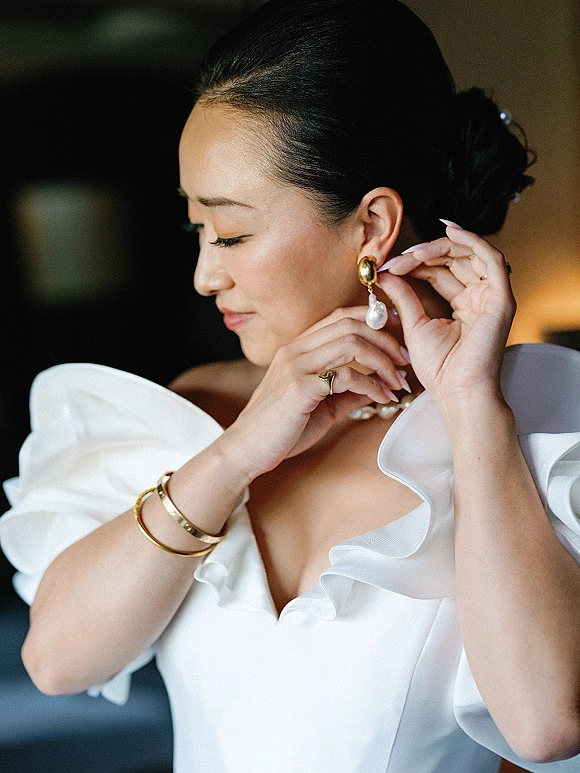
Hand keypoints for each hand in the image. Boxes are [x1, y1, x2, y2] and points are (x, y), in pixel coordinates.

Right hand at [223, 307, 409, 481]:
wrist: (246, 451)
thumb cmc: (281, 430)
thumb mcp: (320, 407)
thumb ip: (346, 393)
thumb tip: (377, 387)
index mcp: (298, 348)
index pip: (340, 317)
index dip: (373, 320)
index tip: (398, 335)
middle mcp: (296, 350)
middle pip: (350, 324)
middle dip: (386, 339)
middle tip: (405, 360)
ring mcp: (296, 367)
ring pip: (351, 343)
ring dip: (383, 361)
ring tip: (398, 381)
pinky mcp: (299, 388)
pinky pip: (346, 376)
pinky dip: (372, 386)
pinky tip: (382, 398)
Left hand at [376, 225, 515, 409]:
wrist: (458, 393)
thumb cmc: (439, 369)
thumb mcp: (414, 325)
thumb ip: (404, 297)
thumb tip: (386, 274)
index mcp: (463, 305)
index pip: (440, 271)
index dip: (415, 263)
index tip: (389, 266)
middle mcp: (480, 297)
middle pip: (455, 259)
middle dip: (424, 254)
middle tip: (398, 260)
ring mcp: (493, 297)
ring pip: (471, 253)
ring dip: (441, 247)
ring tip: (414, 254)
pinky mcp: (502, 298)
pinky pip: (491, 258)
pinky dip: (472, 240)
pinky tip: (449, 231)